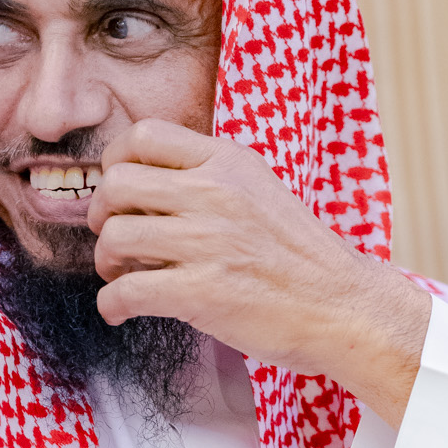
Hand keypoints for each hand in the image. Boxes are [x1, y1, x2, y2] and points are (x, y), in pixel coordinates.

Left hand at [88, 120, 430, 425]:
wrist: (346, 308)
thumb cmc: (304, 260)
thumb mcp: (262, 193)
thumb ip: (212, 182)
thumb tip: (150, 192)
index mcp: (229, 163)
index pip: (145, 135)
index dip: (116, 161)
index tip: (118, 190)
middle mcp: (215, 194)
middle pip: (118, 183)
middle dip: (102, 214)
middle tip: (116, 239)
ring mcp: (208, 243)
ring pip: (116, 237)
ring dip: (106, 262)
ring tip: (121, 276)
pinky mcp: (202, 292)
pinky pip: (126, 291)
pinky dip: (111, 305)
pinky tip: (120, 311)